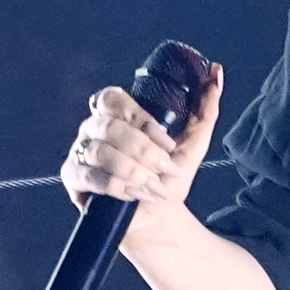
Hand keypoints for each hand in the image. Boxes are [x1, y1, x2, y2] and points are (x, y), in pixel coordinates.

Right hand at [60, 62, 224, 212]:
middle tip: (162, 167)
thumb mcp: (194, 143)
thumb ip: (205, 108)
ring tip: (151, 185)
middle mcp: (95, 127)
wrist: (159, 217)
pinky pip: (90, 176)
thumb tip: (216, 72)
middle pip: (108, 125)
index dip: (141, 119)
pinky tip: (133, 194)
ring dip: (132, 171)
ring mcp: (82, 150)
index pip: (115, 99)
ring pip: (99, 151)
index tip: (167, 142)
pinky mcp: (73, 177)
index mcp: (119, 113)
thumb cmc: (170, 178)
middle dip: (141, 150)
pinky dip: (116, 186)